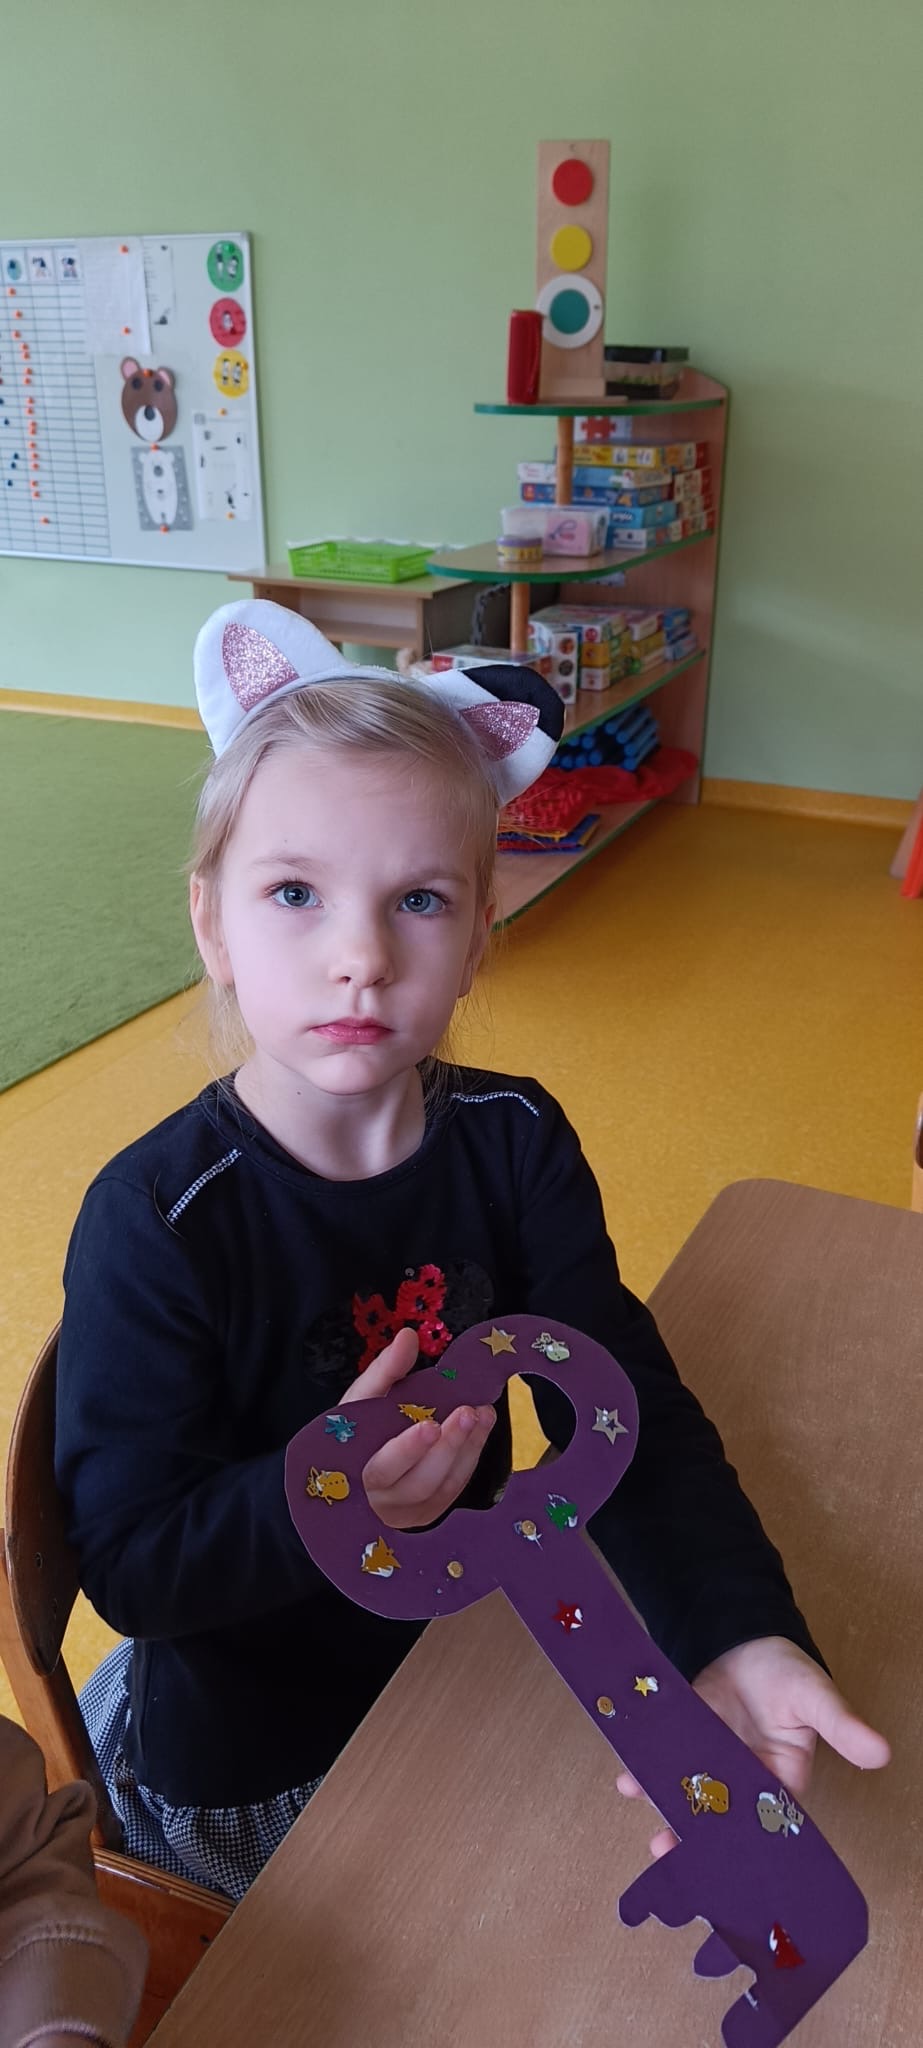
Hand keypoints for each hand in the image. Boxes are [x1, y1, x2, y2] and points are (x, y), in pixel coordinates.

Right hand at [341, 1328, 495, 1530]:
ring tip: (480, 1413)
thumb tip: (408, 1336)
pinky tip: (482, 1425)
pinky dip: (472, 1455)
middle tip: (466, 1413)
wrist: (363, 1465)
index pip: (382, 1470)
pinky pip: (456, 1486)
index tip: (430, 1424)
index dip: (407, 1451)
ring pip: (443, 1488)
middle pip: (419, 1484)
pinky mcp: (433, 1510)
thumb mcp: (364, 1398)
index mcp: (357, 1475)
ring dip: (466, 1448)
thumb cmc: (360, 1430)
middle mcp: (384, 1501)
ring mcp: (411, 1511)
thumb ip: (385, 1369)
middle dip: (447, 1448)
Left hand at [616, 1634, 889, 1858]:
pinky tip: (629, 1781)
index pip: (769, 1821)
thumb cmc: (788, 1671)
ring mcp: (712, 1762)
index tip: (732, 1861)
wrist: (746, 1636)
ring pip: (691, 1799)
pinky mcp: (685, 1741)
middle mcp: (744, 1778)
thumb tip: (882, 1752)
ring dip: (670, 1814)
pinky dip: (647, 1775)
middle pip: (723, 1819)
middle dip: (701, 1838)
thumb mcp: (815, 1695)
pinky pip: (666, 1766)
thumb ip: (842, 1725)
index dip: (751, 1842)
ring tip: (653, 1836)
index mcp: (782, 1777)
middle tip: (675, 1854)